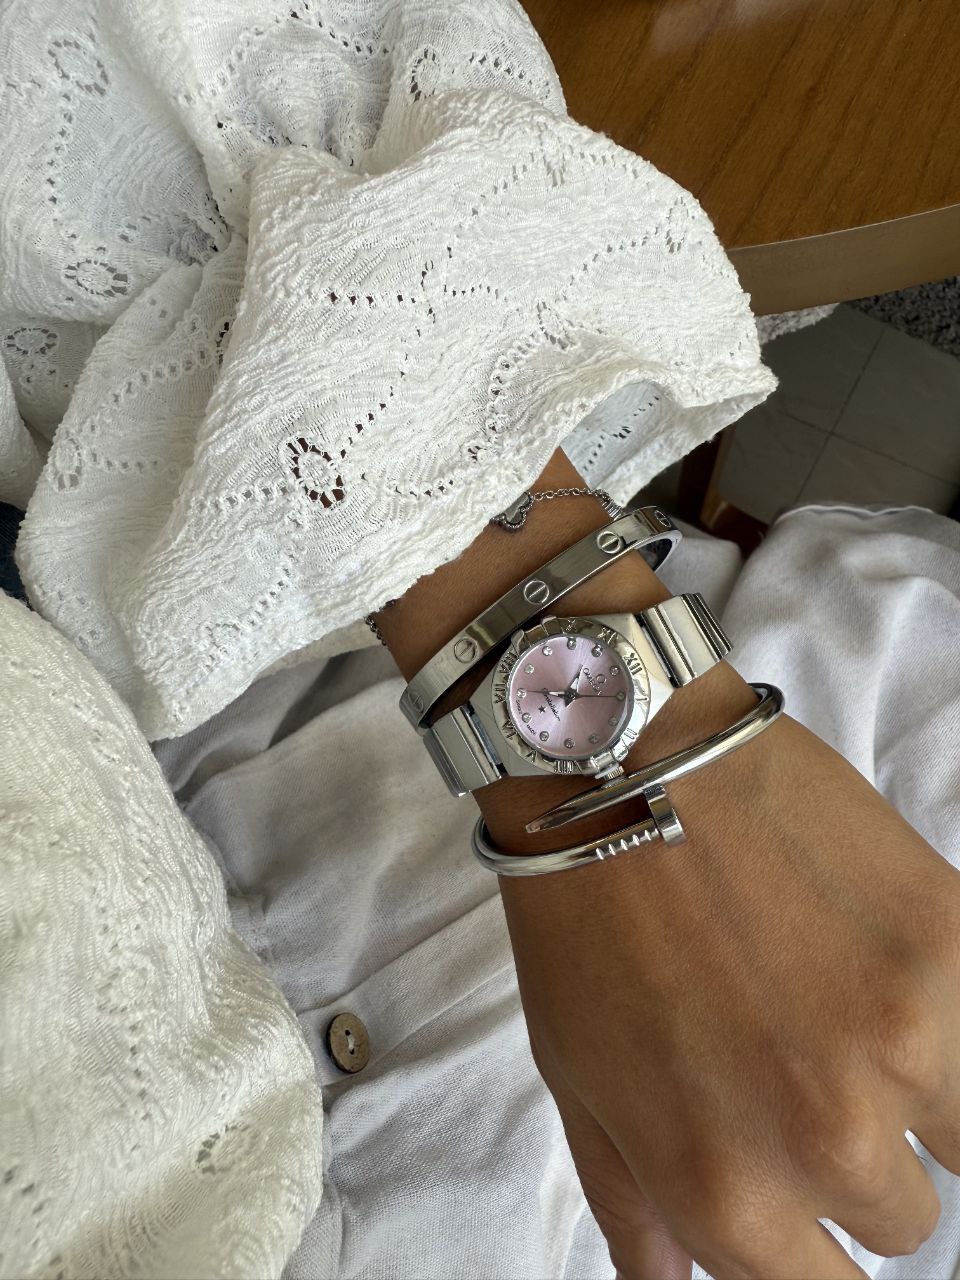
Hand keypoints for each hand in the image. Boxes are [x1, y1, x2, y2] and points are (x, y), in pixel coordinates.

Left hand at [498, 667, 959, 1279]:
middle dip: (852, 1157)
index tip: (817, 1205)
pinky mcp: (952, 945)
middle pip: (899, 1220)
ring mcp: (905, 1040)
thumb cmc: (584, 919)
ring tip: (840, 1003)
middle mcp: (827, 1138)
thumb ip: (641, 1211)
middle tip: (800, 1060)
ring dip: (916, 1090)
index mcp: (726, 1192)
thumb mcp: (578, 1083)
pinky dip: (946, 1019)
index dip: (821, 1253)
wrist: (619, 761)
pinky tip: (879, 965)